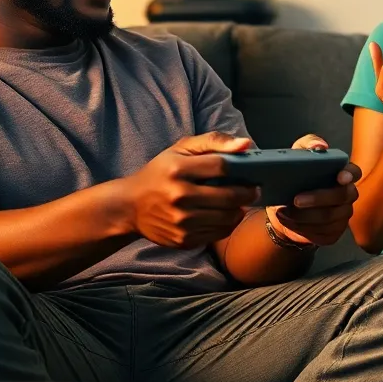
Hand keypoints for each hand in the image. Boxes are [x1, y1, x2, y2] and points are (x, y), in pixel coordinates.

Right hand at [125, 132, 257, 248]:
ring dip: (240, 210)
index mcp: (177, 169)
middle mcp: (179, 196)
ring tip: (239, 202)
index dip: (243, 170)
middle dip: (248, 193)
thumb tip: (245, 144)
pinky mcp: (183, 239)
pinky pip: (219, 233)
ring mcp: (181, 221)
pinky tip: (224, 215)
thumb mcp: (180, 149)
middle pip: (229, 196)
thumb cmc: (160, 172)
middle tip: (253, 190)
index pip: (222, 167)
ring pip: (228, 217)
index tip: (252, 173)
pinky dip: (228, 224)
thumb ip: (214, 141)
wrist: (129, 206)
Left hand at [265, 135, 361, 247]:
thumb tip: (320, 147)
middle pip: (341, 197)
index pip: (354, 172)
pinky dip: (302, 228)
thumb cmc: (294, 180)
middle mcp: (347, 195)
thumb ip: (308, 144)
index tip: (340, 177)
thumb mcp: (296, 156)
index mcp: (342, 174)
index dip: (350, 174)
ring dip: (304, 216)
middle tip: (296, 199)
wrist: (283, 209)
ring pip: (328, 218)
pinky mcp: (333, 233)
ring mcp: (342, 216)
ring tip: (284, 211)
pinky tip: (288, 221)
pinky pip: (321, 233)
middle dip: (318, 199)